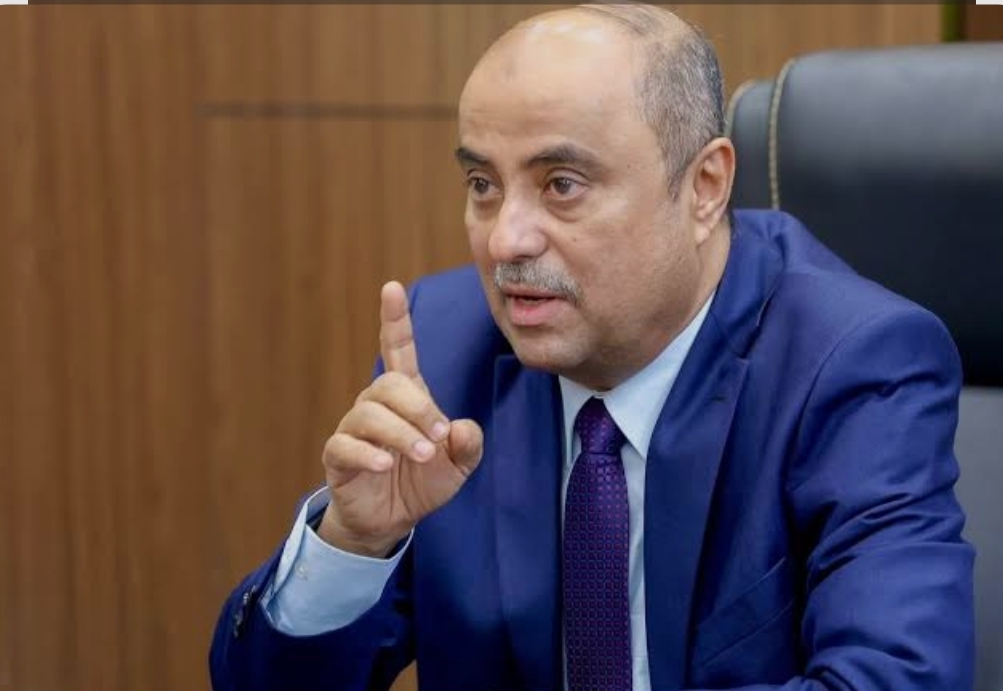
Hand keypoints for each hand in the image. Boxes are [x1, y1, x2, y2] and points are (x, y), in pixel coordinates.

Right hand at [317, 281, 483, 556]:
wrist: (391, 520)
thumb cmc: (422, 482)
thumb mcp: (459, 465)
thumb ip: (468, 445)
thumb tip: (461, 428)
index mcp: (406, 397)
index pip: (397, 350)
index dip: (394, 320)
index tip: (391, 288)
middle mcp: (376, 405)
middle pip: (389, 384)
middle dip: (417, 407)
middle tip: (437, 437)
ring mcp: (354, 429)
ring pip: (369, 413)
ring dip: (399, 433)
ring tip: (421, 455)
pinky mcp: (337, 456)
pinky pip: (345, 445)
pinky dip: (367, 453)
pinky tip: (385, 465)